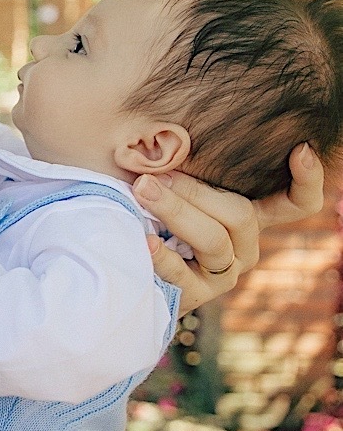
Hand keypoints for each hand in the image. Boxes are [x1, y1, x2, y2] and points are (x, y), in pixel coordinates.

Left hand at [133, 142, 324, 316]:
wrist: (123, 263)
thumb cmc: (152, 209)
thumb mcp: (176, 185)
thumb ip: (186, 165)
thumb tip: (172, 136)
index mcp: (249, 216)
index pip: (297, 203)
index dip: (308, 180)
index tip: (301, 150)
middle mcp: (244, 246)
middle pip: (241, 215)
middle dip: (195, 191)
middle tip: (153, 175)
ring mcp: (224, 272)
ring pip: (214, 240)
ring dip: (176, 211)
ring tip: (143, 191)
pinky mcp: (196, 294)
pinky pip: (183, 274)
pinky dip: (163, 255)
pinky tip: (147, 240)